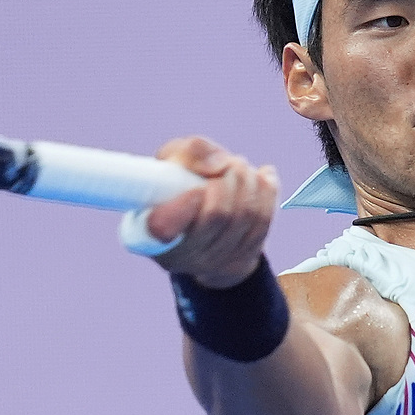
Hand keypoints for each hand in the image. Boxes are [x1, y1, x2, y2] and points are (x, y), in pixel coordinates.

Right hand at [146, 136, 278, 287]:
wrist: (201, 223)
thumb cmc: (179, 186)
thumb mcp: (172, 162)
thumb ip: (189, 153)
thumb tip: (219, 164)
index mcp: (149, 233)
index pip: (163, 227)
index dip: (185, 205)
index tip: (196, 187)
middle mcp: (182, 255)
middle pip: (217, 214)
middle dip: (228, 178)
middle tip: (227, 163)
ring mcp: (215, 262)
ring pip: (246, 214)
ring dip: (248, 180)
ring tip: (239, 167)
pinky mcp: (243, 258)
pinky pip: (264, 219)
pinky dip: (265, 191)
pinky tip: (261, 178)